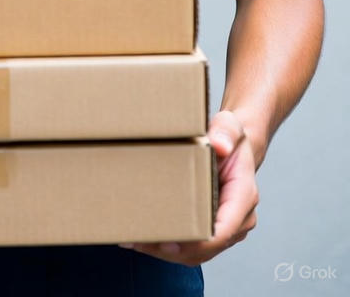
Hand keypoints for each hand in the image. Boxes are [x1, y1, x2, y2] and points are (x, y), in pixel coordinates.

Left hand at [118, 110, 258, 265]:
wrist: (234, 146)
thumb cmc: (231, 137)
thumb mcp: (229, 125)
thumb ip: (225, 132)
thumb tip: (219, 145)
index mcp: (243, 196)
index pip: (223, 230)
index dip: (197, 241)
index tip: (169, 243)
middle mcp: (239, 218)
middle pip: (206, 248)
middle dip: (172, 249)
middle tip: (140, 240)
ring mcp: (226, 227)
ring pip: (196, 252)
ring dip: (165, 251)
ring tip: (134, 240)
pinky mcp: (212, 228)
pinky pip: (192, 245)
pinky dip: (168, 245)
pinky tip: (142, 238)